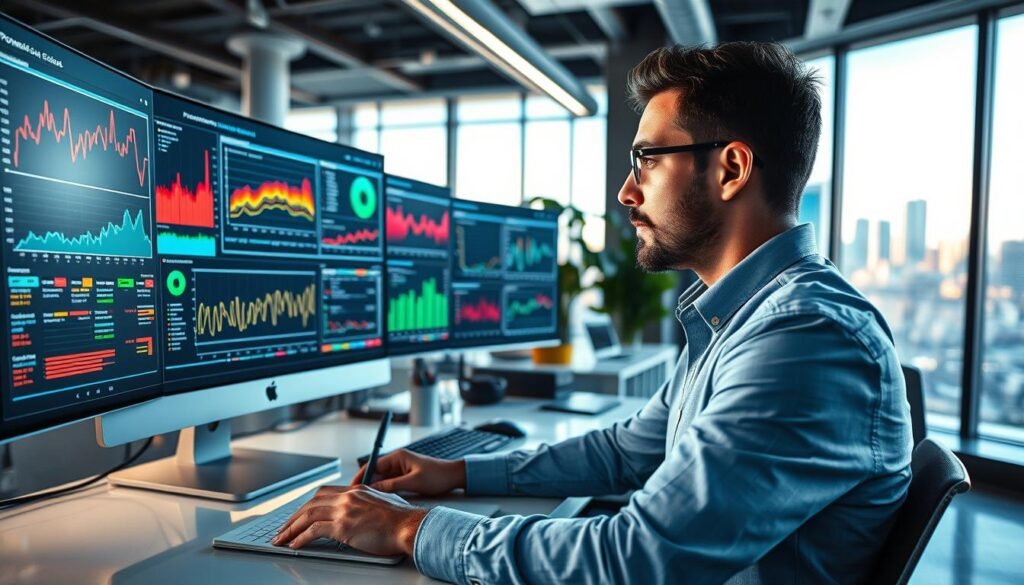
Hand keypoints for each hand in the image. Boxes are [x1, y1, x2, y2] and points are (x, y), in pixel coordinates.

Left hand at [271, 484, 427, 555]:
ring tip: (282, 538)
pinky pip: (314, 531)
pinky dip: (301, 538)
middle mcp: (348, 497)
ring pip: (308, 515)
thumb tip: (361, 513)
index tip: (300, 514)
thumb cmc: (402, 519)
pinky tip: (295, 544)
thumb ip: (368, 503)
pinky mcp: (343, 526)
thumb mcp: (384, 502)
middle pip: (312, 503)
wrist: (409, 525)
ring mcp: (344, 510)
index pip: (324, 493)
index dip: (308, 504)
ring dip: (292, 528)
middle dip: (294, 516)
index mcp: (357, 490)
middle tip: (284, 527)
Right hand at [350, 449, 465, 495]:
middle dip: (366, 484)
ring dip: (375, 489)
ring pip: (382, 480)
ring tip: (365, 502)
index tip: (352, 487)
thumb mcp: (412, 482)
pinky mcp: (406, 477)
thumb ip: (391, 486)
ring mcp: (401, 470)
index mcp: (398, 457)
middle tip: (356, 499)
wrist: (453, 477)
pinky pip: (390, 484)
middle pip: (375, 473)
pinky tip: (379, 502)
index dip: (361, 476)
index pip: (373, 465)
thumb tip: (372, 489)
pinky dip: (384, 491)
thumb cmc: (437, 476)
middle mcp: (397, 461)